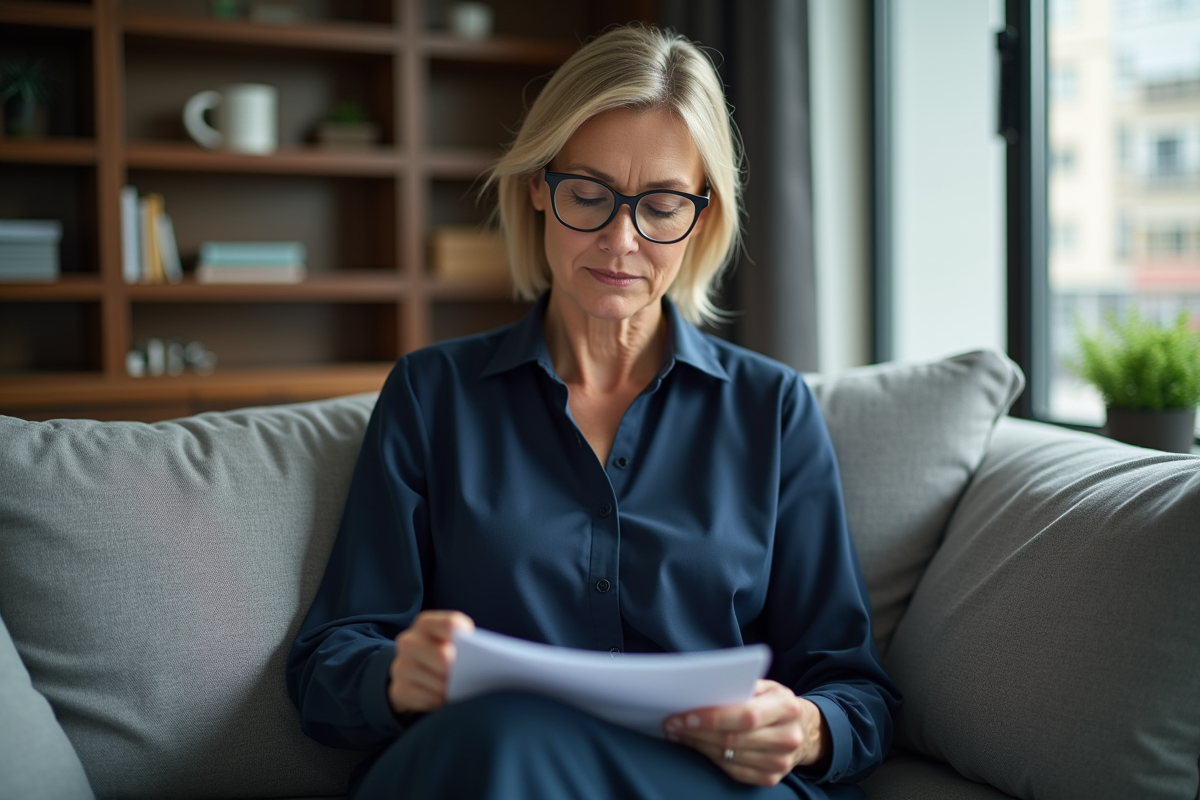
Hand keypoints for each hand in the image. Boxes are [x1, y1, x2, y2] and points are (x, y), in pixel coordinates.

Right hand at [387, 610, 474, 714]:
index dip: (467, 638)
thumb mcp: (453, 642)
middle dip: (460, 670)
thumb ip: (466, 643)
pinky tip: (445, 697)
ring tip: (460, 688)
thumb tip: (484, 658)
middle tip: (471, 677)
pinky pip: (429, 699)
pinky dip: (441, 701)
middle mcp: (409, 641)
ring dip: (452, 689)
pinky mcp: (399, 690)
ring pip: (437, 682)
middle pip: (443, 656)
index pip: (450, 624)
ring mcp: (400, 666)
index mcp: (426, 624)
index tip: (477, 649)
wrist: (414, 672)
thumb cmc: (444, 653)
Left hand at [662, 680, 829, 786]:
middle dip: (696, 732)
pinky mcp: (771, 778)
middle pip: (733, 739)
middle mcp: (787, 737)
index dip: (712, 718)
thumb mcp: (766, 686)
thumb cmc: (774, 702)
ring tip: (677, 734)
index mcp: (787, 707)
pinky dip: (710, 759)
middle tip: (671, 724)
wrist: (804, 730)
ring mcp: (781, 762)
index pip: (745, 716)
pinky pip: (733, 771)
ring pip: (729, 757)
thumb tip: (701, 691)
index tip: (684, 716)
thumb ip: (740, 687)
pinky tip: (695, 747)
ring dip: (698, 746)